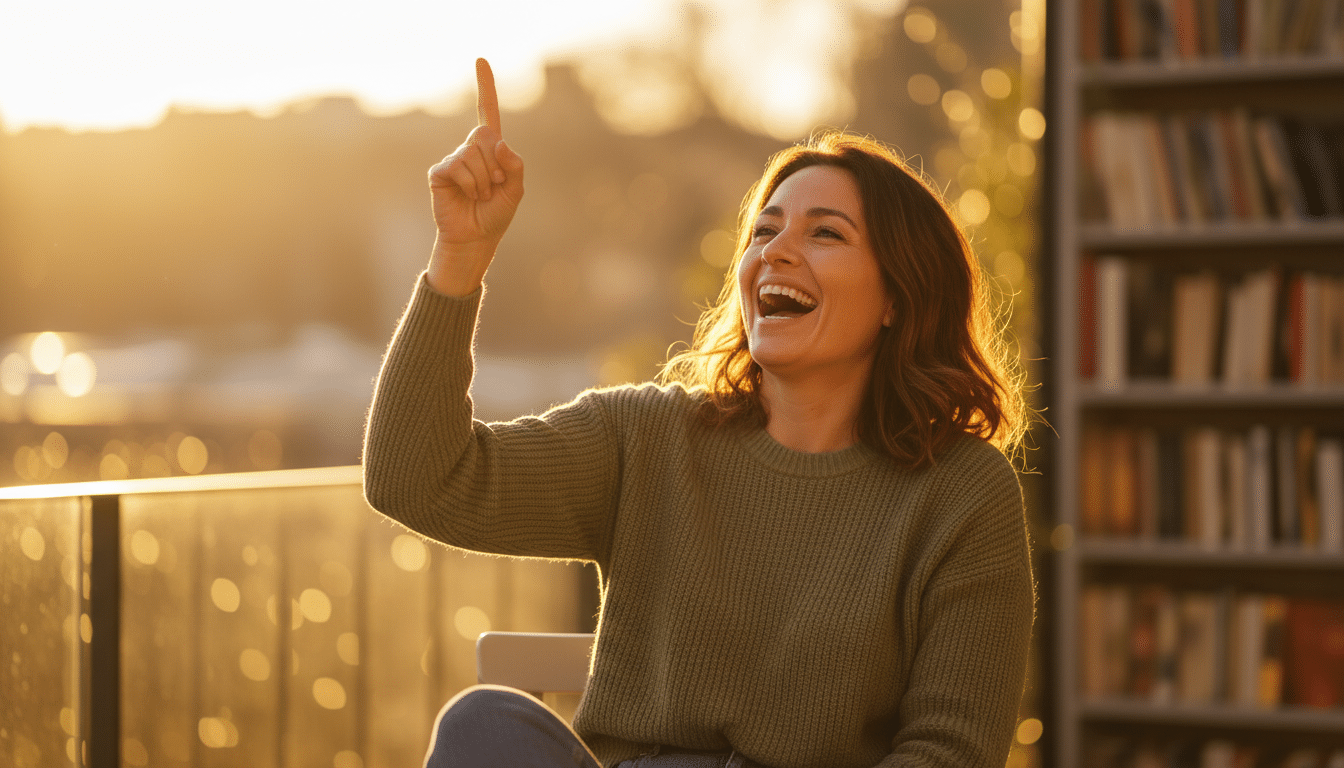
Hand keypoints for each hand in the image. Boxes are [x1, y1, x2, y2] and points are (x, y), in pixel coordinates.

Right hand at [426, 58, 524, 295]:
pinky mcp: (440, 171)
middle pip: (486, 136)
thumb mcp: (515, 190)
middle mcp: (470, 149)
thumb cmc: (495, 214)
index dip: (485, 87)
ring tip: (481, 195)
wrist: (475, 237)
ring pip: (473, 154)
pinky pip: (459, 166)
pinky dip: (471, 184)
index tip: (480, 60)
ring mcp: (454, 159)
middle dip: (495, 165)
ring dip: (484, 180)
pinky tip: (467, 196)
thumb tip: (498, 142)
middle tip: (494, 187)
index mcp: (491, 150)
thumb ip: (514, 165)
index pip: (488, 113)